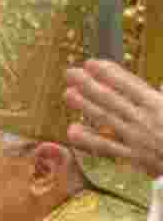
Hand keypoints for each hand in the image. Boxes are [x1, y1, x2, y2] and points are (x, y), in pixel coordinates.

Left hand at [64, 59, 162, 178]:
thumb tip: (160, 85)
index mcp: (157, 104)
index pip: (129, 84)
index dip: (108, 73)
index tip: (91, 63)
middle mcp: (144, 118)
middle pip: (111, 98)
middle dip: (89, 84)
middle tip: (70, 73)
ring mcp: (136, 137)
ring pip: (106, 118)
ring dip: (85, 106)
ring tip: (68, 94)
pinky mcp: (132, 156)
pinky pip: (107, 147)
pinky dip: (89, 139)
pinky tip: (72, 131)